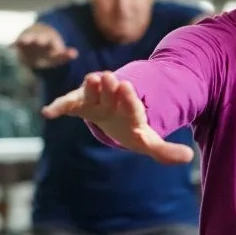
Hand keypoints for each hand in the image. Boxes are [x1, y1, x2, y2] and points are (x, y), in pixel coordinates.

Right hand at [14, 26, 77, 68]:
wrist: (34, 44)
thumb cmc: (48, 52)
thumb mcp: (57, 56)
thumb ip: (65, 55)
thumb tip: (75, 53)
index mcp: (51, 40)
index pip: (53, 41)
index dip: (55, 45)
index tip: (57, 48)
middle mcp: (39, 37)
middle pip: (39, 37)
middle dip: (39, 38)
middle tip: (39, 40)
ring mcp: (29, 39)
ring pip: (27, 38)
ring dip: (26, 39)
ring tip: (24, 40)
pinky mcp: (19, 43)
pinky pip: (16, 42)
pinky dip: (13, 44)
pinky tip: (10, 46)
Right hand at [42, 71, 193, 164]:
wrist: (113, 112)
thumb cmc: (130, 127)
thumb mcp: (147, 139)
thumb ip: (164, 150)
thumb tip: (188, 157)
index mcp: (130, 109)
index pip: (130, 104)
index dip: (128, 98)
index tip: (126, 86)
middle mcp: (112, 100)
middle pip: (111, 93)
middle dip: (110, 87)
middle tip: (109, 77)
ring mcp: (94, 100)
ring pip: (92, 91)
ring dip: (90, 87)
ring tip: (89, 79)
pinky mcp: (78, 103)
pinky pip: (67, 104)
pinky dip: (58, 107)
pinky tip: (47, 113)